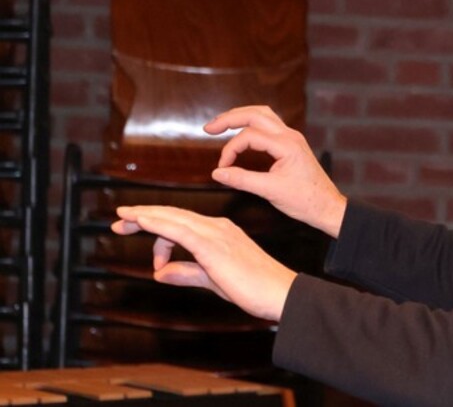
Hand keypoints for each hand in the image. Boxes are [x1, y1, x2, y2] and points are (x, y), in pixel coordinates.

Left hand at [112, 205, 295, 321]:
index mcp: (220, 232)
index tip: (136, 233)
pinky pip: (179, 230)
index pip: (181, 223)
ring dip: (146, 216)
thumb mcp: (213, 280)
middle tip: (119, 219)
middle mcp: (218, 227)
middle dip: (144, 215)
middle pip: (173, 215)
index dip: (155, 226)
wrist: (278, 292)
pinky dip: (157, 223)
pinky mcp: (212, 245)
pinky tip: (141, 221)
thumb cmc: (254, 288)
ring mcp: (216, 233)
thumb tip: (161, 273)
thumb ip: (187, 273)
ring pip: (173, 218)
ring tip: (123, 219)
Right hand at [204, 105, 346, 237]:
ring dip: (241, 117)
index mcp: (287, 145)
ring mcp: (292, 138)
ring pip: (263, 115)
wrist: (327, 206)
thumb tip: (218, 173)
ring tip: (222, 124)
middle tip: (209, 127)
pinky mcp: (291, 144)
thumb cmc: (306, 200)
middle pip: (255, 114)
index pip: (250, 136)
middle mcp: (290, 136)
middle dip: (230, 118)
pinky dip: (252, 125)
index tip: (222, 167)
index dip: (231, 149)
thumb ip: (242, 180)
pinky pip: (269, 125)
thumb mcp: (270, 191)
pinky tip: (241, 131)